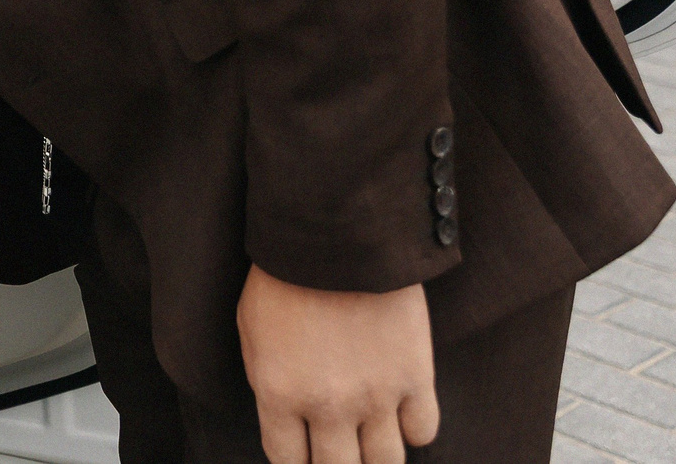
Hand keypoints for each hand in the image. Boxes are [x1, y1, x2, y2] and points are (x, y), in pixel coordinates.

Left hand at [237, 265, 437, 463]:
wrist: (336, 235)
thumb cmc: (284, 277)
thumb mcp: (252, 332)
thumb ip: (269, 385)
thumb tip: (287, 423)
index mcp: (280, 394)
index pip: (287, 461)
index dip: (294, 460)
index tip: (300, 453)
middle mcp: (329, 405)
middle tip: (335, 449)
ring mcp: (377, 396)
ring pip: (385, 463)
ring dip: (375, 456)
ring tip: (367, 440)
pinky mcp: (416, 377)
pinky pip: (424, 432)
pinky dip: (412, 428)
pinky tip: (398, 412)